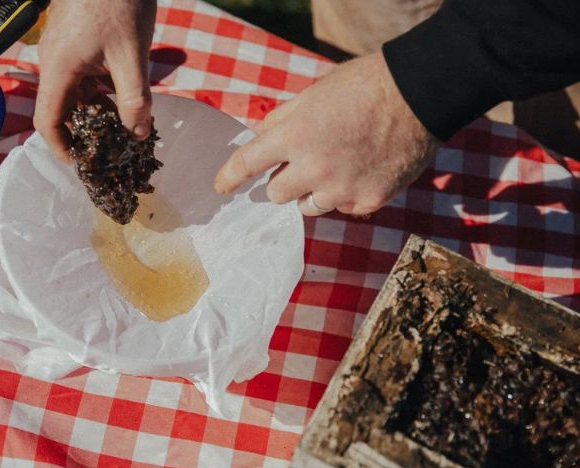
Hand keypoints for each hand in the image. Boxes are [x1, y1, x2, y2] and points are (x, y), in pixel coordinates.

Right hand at [34, 0, 156, 160]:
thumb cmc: (118, 2)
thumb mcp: (131, 56)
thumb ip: (135, 99)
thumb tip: (138, 134)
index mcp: (59, 70)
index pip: (47, 122)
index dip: (62, 147)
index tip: (82, 164)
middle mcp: (54, 62)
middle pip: (62, 110)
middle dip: (86, 133)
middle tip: (112, 150)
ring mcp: (63, 50)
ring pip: (75, 94)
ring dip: (97, 112)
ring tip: (124, 126)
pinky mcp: (75, 41)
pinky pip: (82, 77)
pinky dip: (99, 91)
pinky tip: (123, 96)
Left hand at [214, 52, 439, 215]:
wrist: (420, 94)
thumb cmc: (363, 86)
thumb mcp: (313, 94)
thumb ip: (282, 120)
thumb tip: (261, 138)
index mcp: (294, 136)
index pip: (247, 164)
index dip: (229, 178)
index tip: (221, 187)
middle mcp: (314, 168)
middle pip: (276, 194)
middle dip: (284, 181)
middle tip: (302, 164)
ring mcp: (343, 188)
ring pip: (310, 206)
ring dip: (314, 191)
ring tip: (337, 166)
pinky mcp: (369, 200)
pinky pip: (344, 208)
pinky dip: (347, 194)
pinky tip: (363, 170)